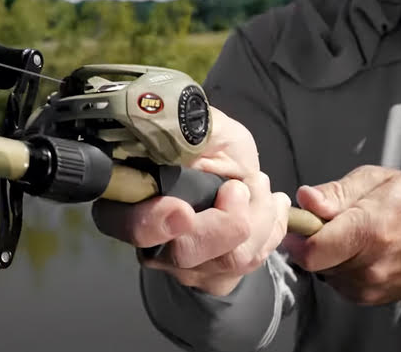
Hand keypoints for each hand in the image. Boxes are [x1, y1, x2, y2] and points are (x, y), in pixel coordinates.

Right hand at [90, 107, 290, 295]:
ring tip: (258, 185)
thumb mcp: (201, 126)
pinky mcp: (216, 275)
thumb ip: (186, 128)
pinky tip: (272, 203)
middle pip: (184, 253)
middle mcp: (151, 242)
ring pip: (228, 259)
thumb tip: (179, 126)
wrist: (229, 176)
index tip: (182, 211)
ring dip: (257, 217)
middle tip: (239, 188)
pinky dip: (272, 228)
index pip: (128, 224)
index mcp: (130, 202)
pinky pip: (251, 261)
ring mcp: (184, 264)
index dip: (153, 222)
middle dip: (225, 222)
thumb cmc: (208, 145)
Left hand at [283, 165, 400, 304]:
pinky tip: (358, 252)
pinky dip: (340, 268)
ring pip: (324, 273)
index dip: (296, 237)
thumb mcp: (375, 180)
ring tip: (349, 237)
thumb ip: (335, 192)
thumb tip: (304, 199)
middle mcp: (369, 265)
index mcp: (368, 231)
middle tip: (326, 225)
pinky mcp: (373, 298)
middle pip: (314, 262)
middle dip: (312, 243)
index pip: (312, 250)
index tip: (298, 223)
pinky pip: (339, 283)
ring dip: (327, 256)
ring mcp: (371, 286)